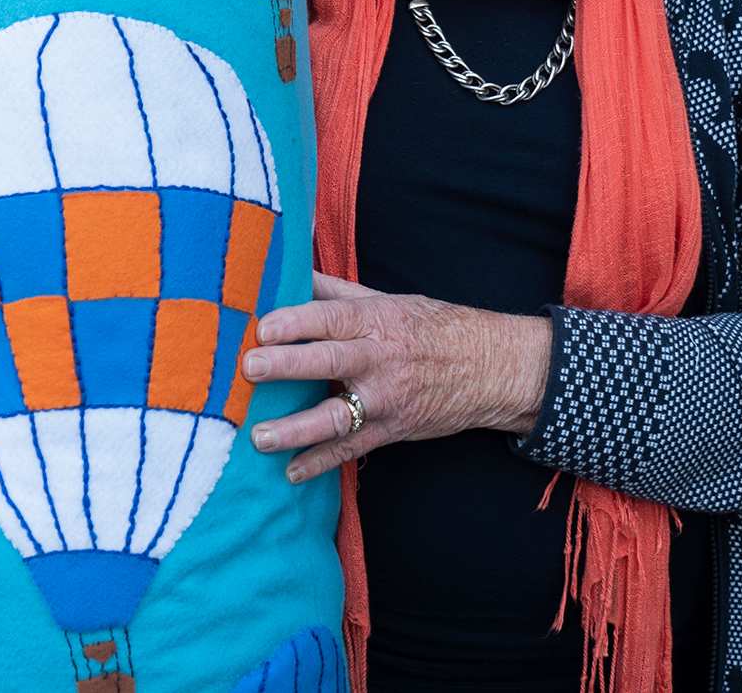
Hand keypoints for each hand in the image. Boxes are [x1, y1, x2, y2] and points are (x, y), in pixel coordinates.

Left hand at [242, 272, 550, 481]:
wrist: (490, 367)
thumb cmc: (432, 328)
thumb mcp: (389, 300)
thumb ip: (336, 291)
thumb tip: (292, 269)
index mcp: (377, 321)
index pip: (332, 317)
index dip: (297, 321)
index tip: (263, 325)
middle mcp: (380, 360)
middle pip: (328, 361)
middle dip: (287, 365)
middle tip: (250, 368)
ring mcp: (386, 399)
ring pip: (336, 415)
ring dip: (296, 429)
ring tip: (259, 436)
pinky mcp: (392, 430)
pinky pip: (352, 449)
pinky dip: (321, 462)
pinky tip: (291, 472)